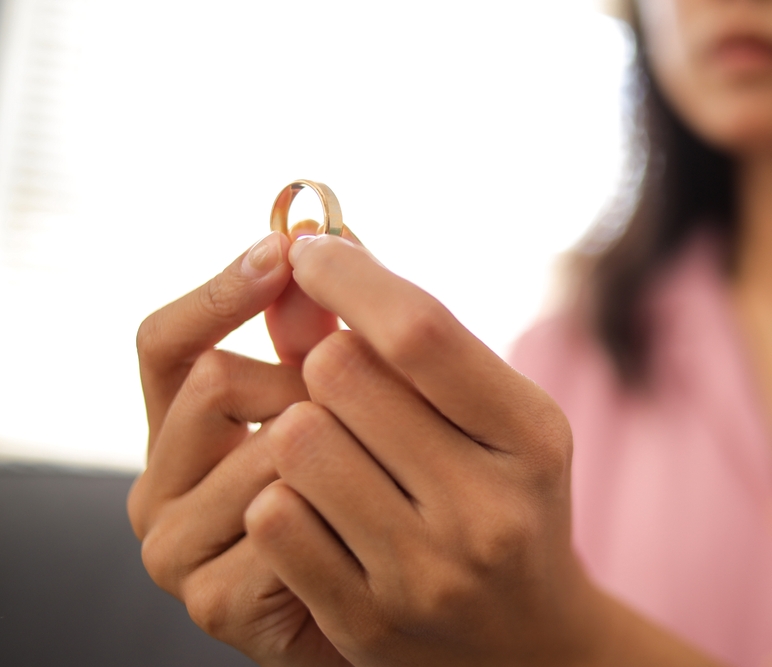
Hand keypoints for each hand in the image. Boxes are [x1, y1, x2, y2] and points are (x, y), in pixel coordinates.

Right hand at [127, 231, 349, 665]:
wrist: (396, 605)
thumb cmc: (367, 490)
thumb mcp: (343, 399)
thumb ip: (317, 332)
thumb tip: (308, 242)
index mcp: (180, 429)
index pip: (165, 342)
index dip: (222, 291)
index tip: (285, 250)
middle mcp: (160, 486)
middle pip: (216, 379)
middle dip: (308, 378)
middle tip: (371, 406)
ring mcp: (177, 548)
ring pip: (264, 445)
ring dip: (341, 445)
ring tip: (386, 473)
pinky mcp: (214, 601)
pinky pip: (284, 521)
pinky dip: (341, 512)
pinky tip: (372, 529)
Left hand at [242, 233, 598, 665]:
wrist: (527, 643)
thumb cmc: (504, 498)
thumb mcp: (491, 416)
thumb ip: (412, 337)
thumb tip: (319, 245)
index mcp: (531, 438)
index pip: (421, 332)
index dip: (351, 276)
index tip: (312, 250)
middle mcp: (488, 509)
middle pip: (341, 376)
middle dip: (324, 360)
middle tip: (338, 378)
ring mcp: (427, 574)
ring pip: (295, 443)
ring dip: (296, 428)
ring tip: (331, 447)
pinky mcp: (368, 622)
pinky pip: (273, 519)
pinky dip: (278, 496)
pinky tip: (314, 506)